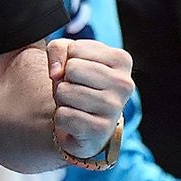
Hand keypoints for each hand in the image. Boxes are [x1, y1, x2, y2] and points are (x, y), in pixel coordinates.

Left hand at [46, 38, 133, 158]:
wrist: (84, 124)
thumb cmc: (78, 83)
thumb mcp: (68, 56)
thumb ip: (58, 49)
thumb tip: (56, 73)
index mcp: (122, 60)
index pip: (76, 49)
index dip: (67, 60)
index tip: (80, 73)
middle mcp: (124, 84)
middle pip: (72, 69)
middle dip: (64, 80)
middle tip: (76, 90)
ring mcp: (115, 109)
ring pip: (65, 91)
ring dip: (62, 99)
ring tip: (76, 105)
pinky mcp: (101, 131)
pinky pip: (64, 115)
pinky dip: (61, 118)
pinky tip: (75, 122)